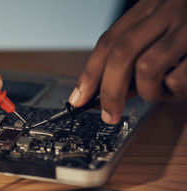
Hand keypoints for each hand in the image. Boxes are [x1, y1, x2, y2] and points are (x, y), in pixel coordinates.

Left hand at [68, 0, 186, 123]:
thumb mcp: (163, 29)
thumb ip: (138, 53)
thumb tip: (111, 91)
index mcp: (151, 5)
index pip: (109, 40)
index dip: (90, 73)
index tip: (78, 99)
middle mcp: (168, 10)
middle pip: (121, 53)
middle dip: (109, 90)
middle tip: (108, 115)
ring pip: (147, 67)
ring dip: (148, 91)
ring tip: (162, 91)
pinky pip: (179, 79)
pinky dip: (175, 90)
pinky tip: (183, 85)